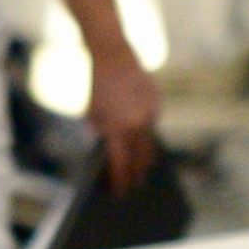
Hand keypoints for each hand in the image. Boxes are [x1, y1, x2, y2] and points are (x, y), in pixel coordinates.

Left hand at [84, 52, 162, 191]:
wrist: (112, 54)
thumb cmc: (97, 85)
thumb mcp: (91, 114)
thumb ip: (102, 134)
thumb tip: (112, 153)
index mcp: (117, 129)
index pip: (121, 165)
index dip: (120, 182)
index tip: (119, 193)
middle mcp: (137, 124)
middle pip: (142, 160)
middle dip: (137, 175)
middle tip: (134, 186)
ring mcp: (150, 113)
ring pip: (151, 144)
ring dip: (145, 157)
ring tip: (141, 169)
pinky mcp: (157, 102)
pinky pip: (153, 124)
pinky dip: (145, 131)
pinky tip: (140, 137)